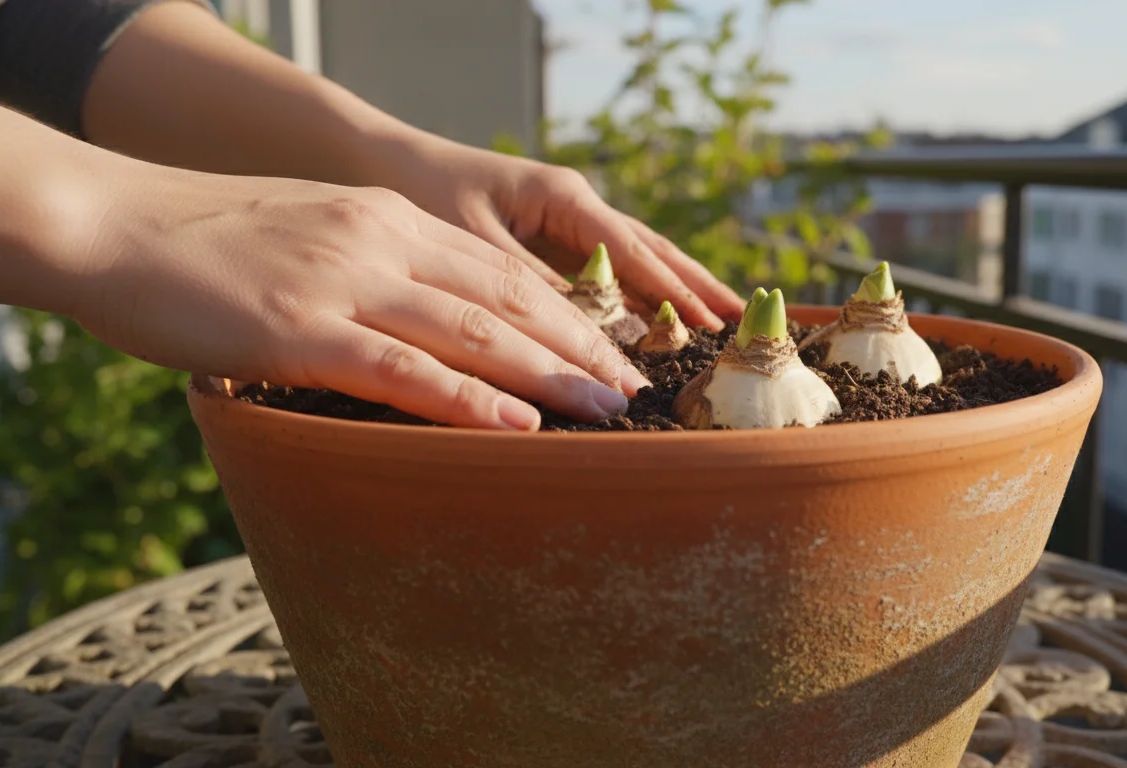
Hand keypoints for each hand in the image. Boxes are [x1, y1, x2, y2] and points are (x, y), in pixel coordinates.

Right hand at [69, 165, 650, 430]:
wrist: (109, 223)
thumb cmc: (203, 244)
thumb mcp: (308, 240)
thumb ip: (368, 275)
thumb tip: (414, 332)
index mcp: (386, 220)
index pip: (500, 270)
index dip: (567, 314)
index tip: (613, 351)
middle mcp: (379, 241)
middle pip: (507, 298)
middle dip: (582, 347)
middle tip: (636, 391)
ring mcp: (342, 281)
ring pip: (472, 331)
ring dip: (551, 375)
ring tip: (609, 412)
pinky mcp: (298, 327)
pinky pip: (400, 368)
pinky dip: (467, 399)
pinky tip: (516, 423)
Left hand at [372, 137, 746, 329]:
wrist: (385, 161)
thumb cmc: (424, 190)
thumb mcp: (473, 240)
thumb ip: (526, 283)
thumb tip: (585, 329)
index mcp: (563, 198)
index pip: (633, 250)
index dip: (672, 291)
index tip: (710, 325)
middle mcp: (574, 208)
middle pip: (651, 251)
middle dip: (695, 286)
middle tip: (741, 323)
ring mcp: (566, 224)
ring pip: (635, 261)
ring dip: (676, 291)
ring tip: (721, 321)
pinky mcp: (550, 242)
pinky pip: (605, 273)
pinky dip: (636, 297)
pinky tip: (658, 322)